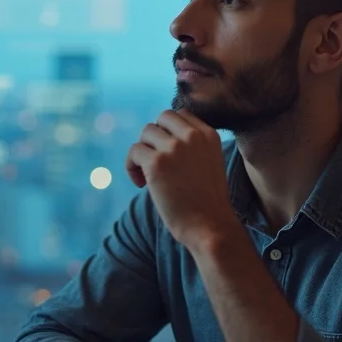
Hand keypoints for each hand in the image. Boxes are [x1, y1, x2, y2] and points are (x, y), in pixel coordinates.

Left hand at [126, 109, 240, 248]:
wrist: (210, 227)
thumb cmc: (207, 202)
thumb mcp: (209, 163)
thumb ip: (193, 146)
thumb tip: (162, 135)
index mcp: (209, 135)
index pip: (182, 114)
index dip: (170, 132)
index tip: (169, 154)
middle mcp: (193, 136)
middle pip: (163, 117)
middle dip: (156, 137)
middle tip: (156, 161)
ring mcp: (174, 147)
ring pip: (146, 132)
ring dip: (143, 152)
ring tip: (147, 175)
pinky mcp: (156, 162)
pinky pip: (134, 151)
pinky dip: (131, 166)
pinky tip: (140, 184)